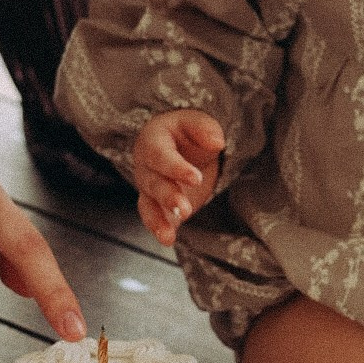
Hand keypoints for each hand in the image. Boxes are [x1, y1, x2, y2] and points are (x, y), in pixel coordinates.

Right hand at [133, 109, 224, 245]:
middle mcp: (146, 166)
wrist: (182, 146)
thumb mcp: (197, 122)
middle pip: (153, 183)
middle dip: (168, 196)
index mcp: (153, 141)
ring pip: (148, 204)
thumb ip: (205, 129)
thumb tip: (217, 142)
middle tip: (185, 208)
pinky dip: (159, 229)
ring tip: (168, 235)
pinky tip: (167, 240)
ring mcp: (150, 187)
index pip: (160, 155)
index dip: (176, 167)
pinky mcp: (158, 205)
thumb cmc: (188, 132)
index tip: (195, 178)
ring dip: (158, 219)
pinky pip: (154, 217)